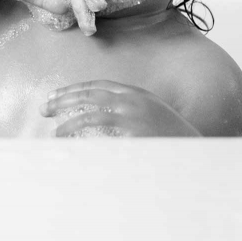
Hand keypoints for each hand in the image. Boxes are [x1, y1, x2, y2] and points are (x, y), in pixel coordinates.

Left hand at [41, 80, 200, 136]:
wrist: (198, 154)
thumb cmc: (173, 141)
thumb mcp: (152, 120)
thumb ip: (129, 114)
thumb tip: (100, 118)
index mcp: (137, 93)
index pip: (98, 86)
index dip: (74, 90)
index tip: (56, 96)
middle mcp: (134, 99)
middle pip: (89, 94)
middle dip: (64, 99)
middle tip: (44, 108)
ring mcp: (133, 113)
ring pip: (90, 112)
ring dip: (68, 121)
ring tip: (54, 132)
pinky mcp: (132, 129)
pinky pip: (99, 129)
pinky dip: (81, 132)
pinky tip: (70, 139)